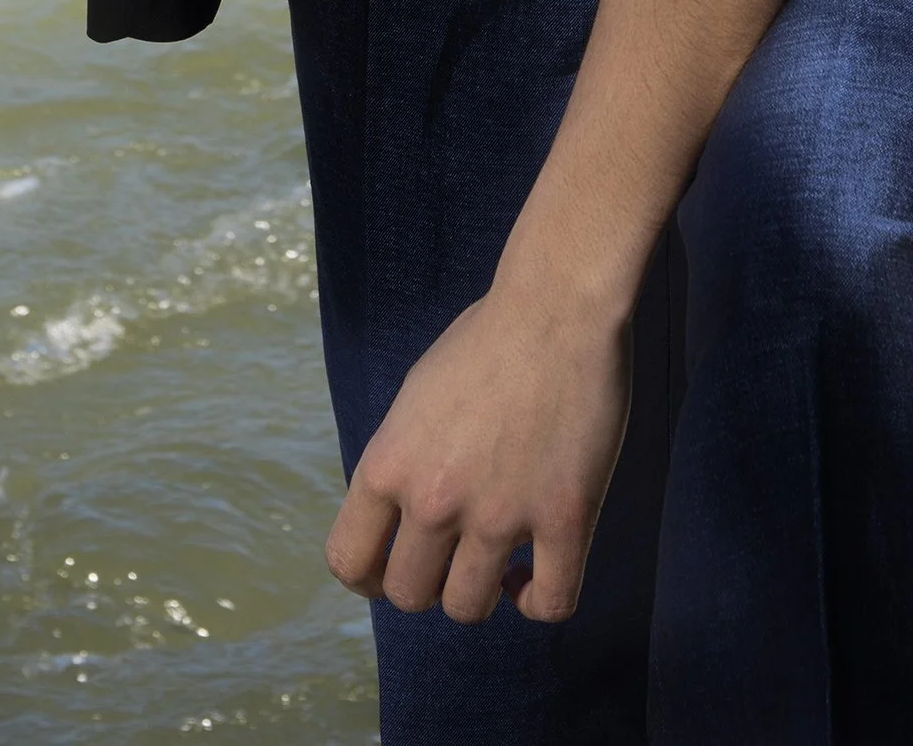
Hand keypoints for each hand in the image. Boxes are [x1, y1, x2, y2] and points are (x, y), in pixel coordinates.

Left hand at [325, 281, 630, 627]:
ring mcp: (500, 514)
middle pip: (408, 595)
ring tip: (498, 561)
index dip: (368, 577)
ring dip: (481, 594)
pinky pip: (550, 603)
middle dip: (429, 584)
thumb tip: (400, 518)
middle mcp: (434, 498)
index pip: (347, 560)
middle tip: (455, 556)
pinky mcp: (564, 518)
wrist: (557, 304)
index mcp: (389, 463)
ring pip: (469, 608)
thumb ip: (401, 461)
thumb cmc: (487, 339)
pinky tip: (537, 575)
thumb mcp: (415, 399)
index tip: (392, 568)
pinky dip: (538, 602)